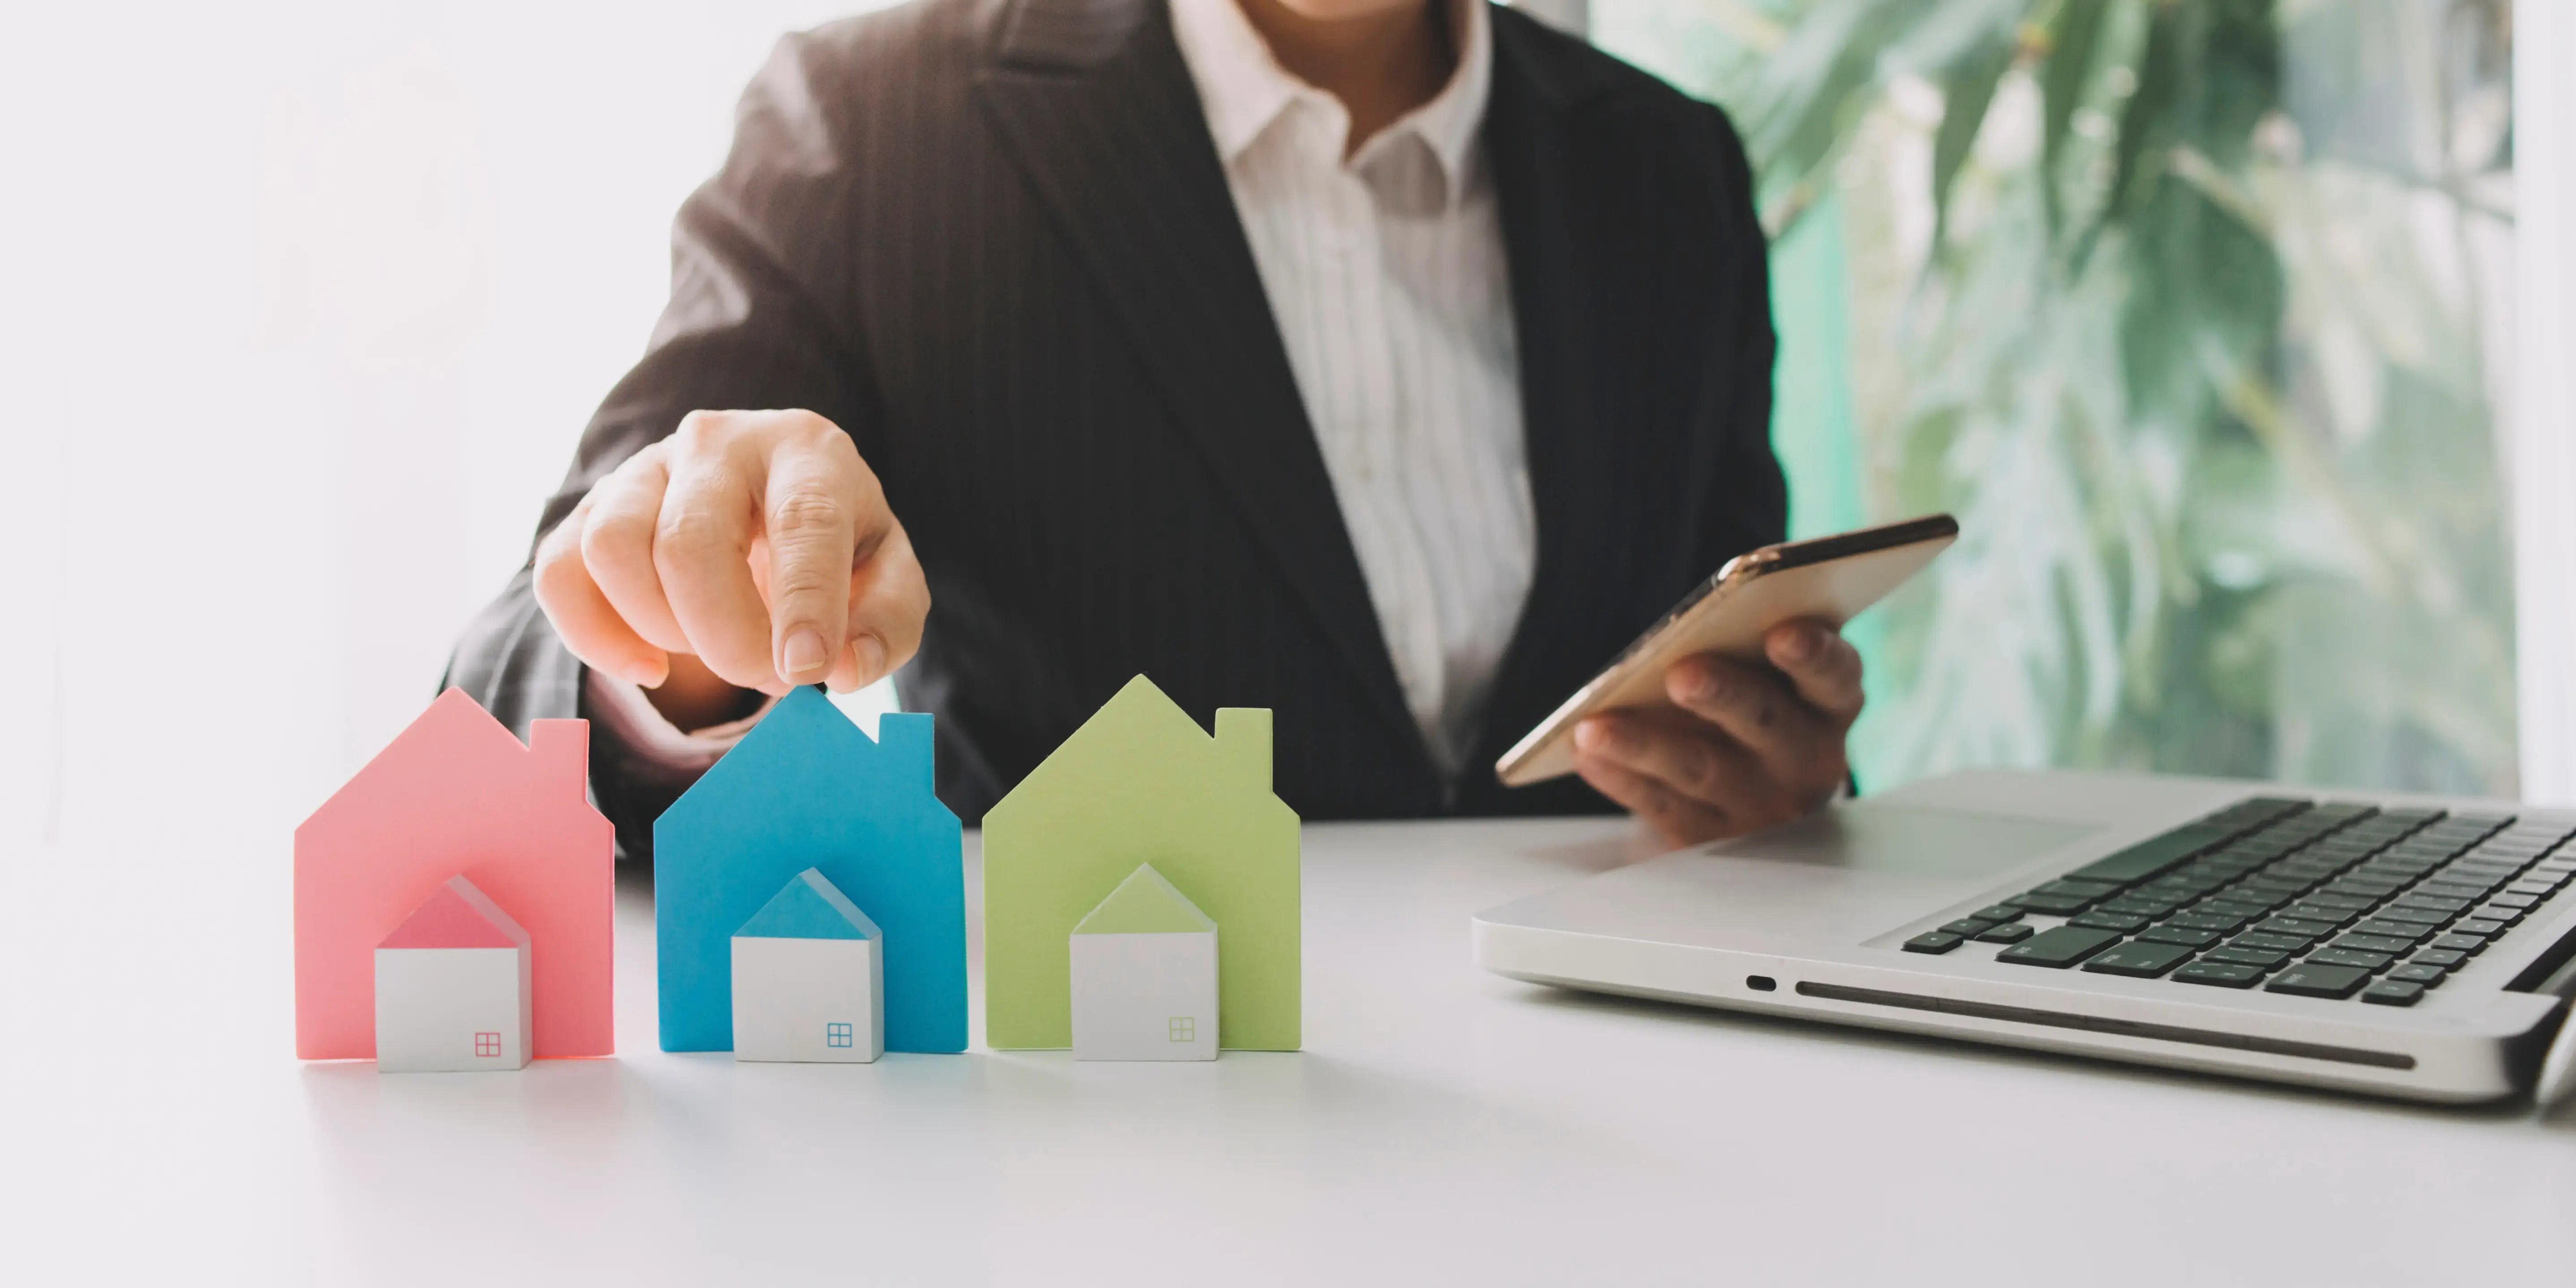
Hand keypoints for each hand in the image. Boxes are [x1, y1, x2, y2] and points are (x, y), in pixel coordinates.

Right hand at [533, 409, 929, 721]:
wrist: (771, 510)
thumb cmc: (837, 549)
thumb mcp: (887, 579)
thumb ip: (886, 623)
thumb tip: (843, 668)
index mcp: (808, 451)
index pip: (802, 521)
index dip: (804, 602)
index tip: (804, 671)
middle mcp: (720, 443)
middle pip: (691, 542)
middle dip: (726, 636)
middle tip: (768, 677)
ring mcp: (644, 468)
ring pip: (613, 550)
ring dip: (662, 630)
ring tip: (712, 647)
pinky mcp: (591, 506)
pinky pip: (559, 573)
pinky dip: (595, 637)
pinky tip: (650, 666)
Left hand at [1570, 620, 1861, 849]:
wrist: (1760, 803)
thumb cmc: (1760, 711)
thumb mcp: (1777, 683)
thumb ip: (1754, 652)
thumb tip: (1691, 627)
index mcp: (1827, 707)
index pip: (1834, 677)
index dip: (1814, 656)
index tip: (1784, 633)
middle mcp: (1804, 761)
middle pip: (1763, 723)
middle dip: (1723, 696)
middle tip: (1683, 674)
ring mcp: (1759, 807)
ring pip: (1700, 770)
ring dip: (1644, 744)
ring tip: (1595, 725)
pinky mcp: (1710, 838)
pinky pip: (1661, 806)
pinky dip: (1620, 777)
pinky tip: (1586, 752)